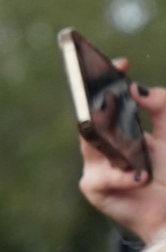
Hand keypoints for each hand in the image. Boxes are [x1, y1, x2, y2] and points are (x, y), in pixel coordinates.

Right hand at [79, 62, 165, 243]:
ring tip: (131, 144)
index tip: (122, 63)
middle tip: (110, 91)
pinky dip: (122, 176)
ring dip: (115, 144)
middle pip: (92, 119)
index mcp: (121, 129)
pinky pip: (102, 177)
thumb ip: (161, 106)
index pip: (110, 100)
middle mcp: (105, 145)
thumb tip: (137, 89)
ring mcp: (97, 166)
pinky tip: (141, 178)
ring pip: (92, 145)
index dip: (112, 79)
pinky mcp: (95, 189)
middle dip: (98, 104)